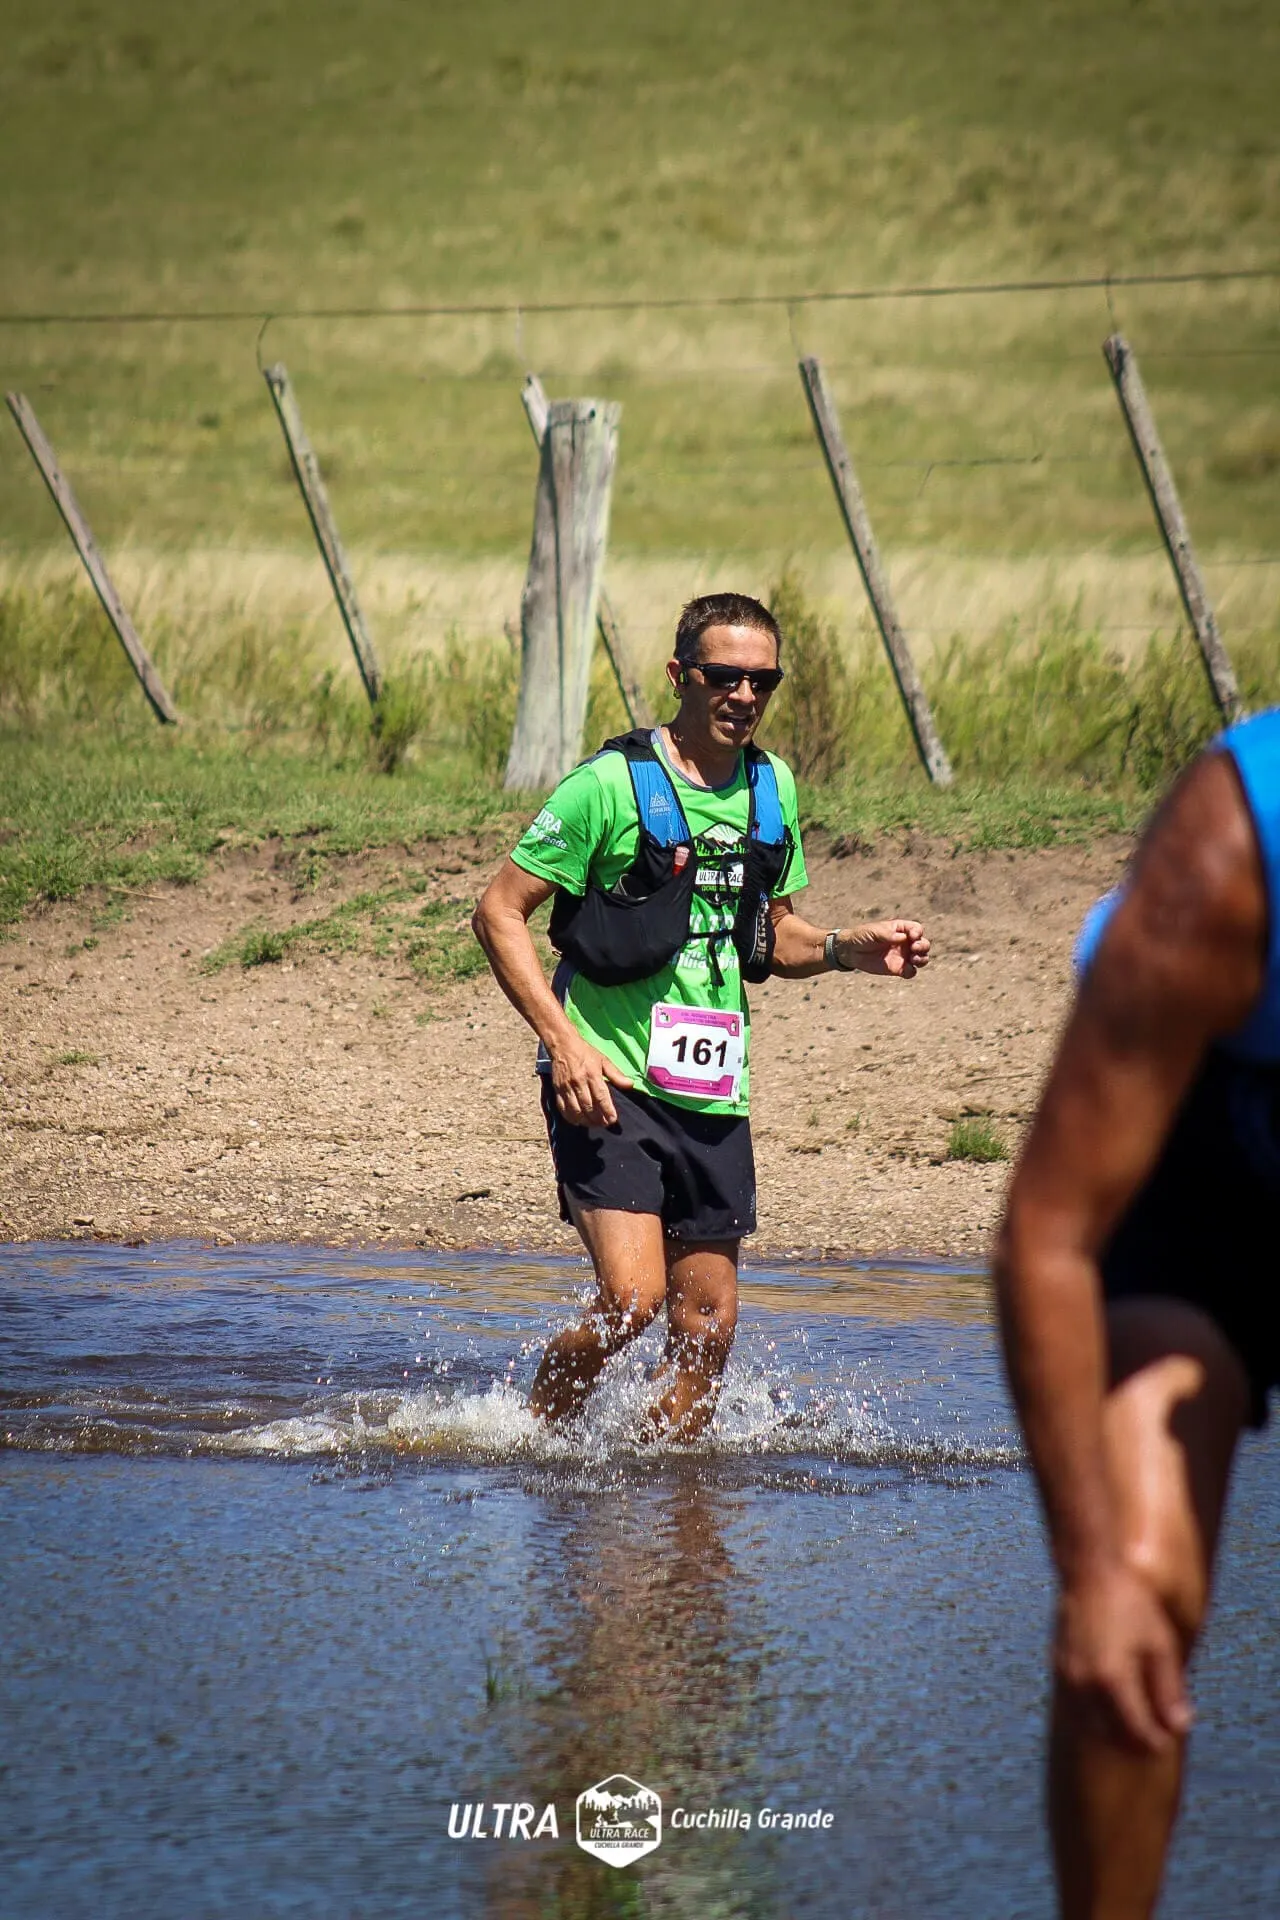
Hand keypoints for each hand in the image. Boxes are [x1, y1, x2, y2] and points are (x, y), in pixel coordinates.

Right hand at [548, 1035, 631, 1126]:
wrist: (563, 1045)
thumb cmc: (586, 1053)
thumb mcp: (604, 1060)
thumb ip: (616, 1075)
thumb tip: (630, 1085)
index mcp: (592, 1074)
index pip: (601, 1097)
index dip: (607, 1110)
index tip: (613, 1119)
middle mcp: (578, 1082)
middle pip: (588, 1107)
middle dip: (597, 1119)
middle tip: (604, 1124)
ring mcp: (566, 1087)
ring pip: (575, 1110)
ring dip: (585, 1121)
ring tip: (593, 1124)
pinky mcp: (557, 1090)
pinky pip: (562, 1108)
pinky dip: (571, 1118)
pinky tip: (578, 1121)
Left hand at [837, 919, 929, 977]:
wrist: (851, 951)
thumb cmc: (862, 936)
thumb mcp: (873, 931)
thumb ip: (888, 934)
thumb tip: (903, 938)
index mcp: (900, 930)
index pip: (916, 929)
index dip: (918, 932)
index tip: (912, 936)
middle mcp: (905, 942)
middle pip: (923, 944)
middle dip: (923, 946)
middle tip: (914, 948)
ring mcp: (903, 956)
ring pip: (921, 958)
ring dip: (922, 959)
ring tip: (913, 959)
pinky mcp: (898, 968)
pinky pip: (911, 972)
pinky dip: (911, 972)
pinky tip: (905, 970)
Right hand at [1055, 1562, 1192, 1753]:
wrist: (1090, 1573)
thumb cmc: (1131, 1606)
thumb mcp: (1160, 1646)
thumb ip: (1170, 1690)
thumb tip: (1180, 1726)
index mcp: (1113, 1681)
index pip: (1137, 1732)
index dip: (1156, 1742)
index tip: (1169, 1740)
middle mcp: (1085, 1685)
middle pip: (1111, 1736)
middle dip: (1134, 1743)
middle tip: (1154, 1738)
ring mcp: (1068, 1677)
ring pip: (1090, 1725)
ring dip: (1112, 1732)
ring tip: (1135, 1725)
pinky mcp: (1060, 1668)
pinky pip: (1078, 1706)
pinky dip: (1095, 1715)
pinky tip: (1111, 1705)